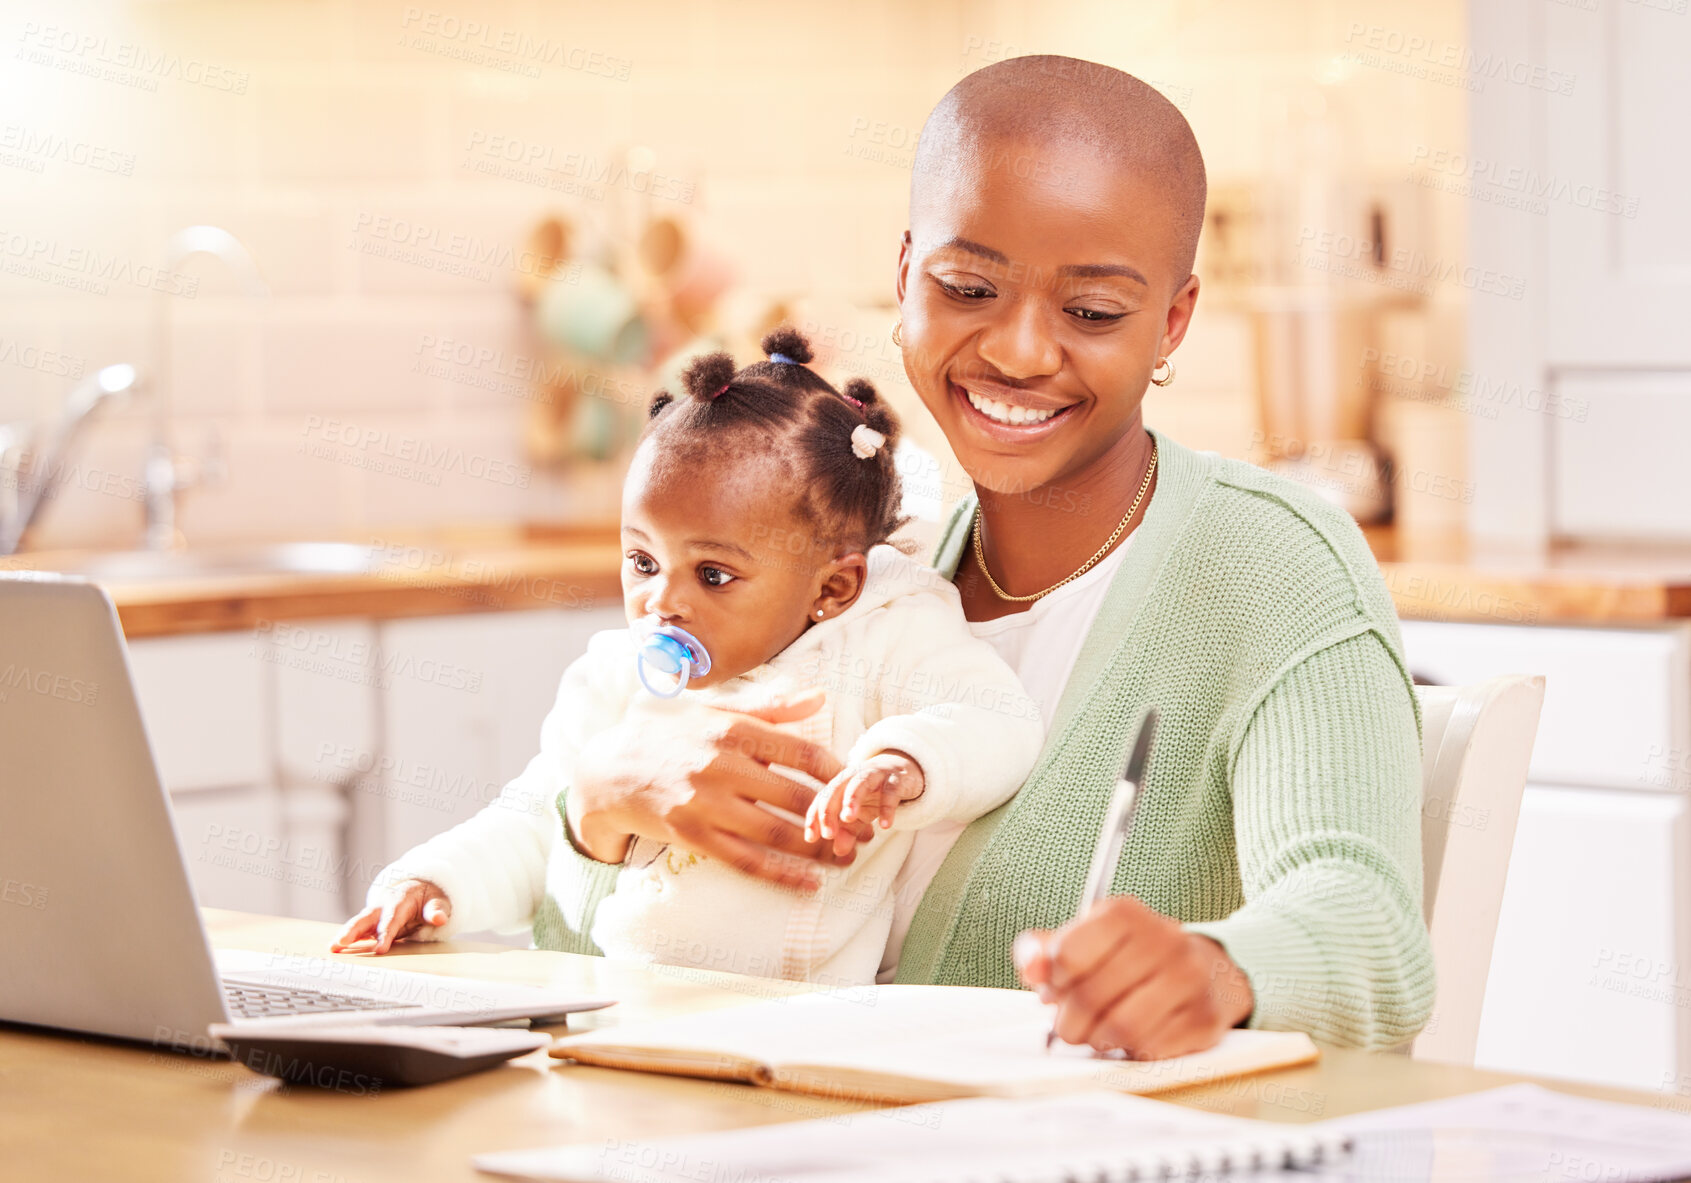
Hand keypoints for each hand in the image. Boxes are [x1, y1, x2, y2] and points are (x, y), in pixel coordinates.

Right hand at [330, 878, 449, 954]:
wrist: (418, 888)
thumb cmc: (429, 898)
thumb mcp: (439, 901)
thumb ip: (437, 910)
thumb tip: (440, 918)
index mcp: (400, 901)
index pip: (392, 920)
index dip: (386, 934)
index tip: (380, 949)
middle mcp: (383, 906)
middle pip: (367, 918)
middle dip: (354, 930)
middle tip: (341, 942)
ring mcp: (375, 913)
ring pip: (358, 923)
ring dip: (346, 934)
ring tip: (333, 947)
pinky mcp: (371, 921)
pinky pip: (358, 929)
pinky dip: (347, 938)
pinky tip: (336, 948)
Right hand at [566, 688, 874, 891]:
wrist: (604, 770)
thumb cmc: (664, 732)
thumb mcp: (711, 707)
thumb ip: (766, 705)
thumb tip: (818, 696)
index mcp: (730, 728)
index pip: (799, 750)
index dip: (835, 770)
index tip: (857, 783)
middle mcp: (719, 765)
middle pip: (794, 795)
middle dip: (836, 814)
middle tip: (866, 827)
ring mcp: (704, 803)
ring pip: (774, 832)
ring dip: (818, 849)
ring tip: (848, 856)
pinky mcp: (691, 835)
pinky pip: (744, 860)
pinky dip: (780, 874)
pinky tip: (809, 883)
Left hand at [804, 751, 925, 858]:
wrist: (901, 772)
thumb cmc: (873, 795)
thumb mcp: (859, 816)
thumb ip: (847, 832)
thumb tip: (838, 852)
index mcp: (839, 786)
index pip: (821, 800)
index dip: (814, 818)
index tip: (811, 838)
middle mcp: (853, 777)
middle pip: (835, 789)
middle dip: (829, 810)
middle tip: (828, 834)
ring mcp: (874, 775)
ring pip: (860, 783)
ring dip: (852, 800)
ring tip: (848, 818)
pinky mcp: (896, 779)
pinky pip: (891, 791)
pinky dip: (887, 807)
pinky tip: (885, 825)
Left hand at [1014, 895, 1254, 1059]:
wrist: (1203, 972)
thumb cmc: (1129, 959)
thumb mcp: (1084, 941)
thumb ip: (1044, 951)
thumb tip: (1031, 969)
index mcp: (1124, 912)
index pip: (1067, 954)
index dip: (1052, 981)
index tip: (1056, 988)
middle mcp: (1163, 938)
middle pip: (1090, 996)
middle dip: (1068, 1022)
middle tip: (1068, 1026)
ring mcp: (1190, 978)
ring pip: (1121, 1028)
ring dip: (1098, 1041)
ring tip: (1096, 1034)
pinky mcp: (1205, 1018)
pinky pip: (1151, 1050)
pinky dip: (1131, 1052)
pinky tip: (1131, 1039)